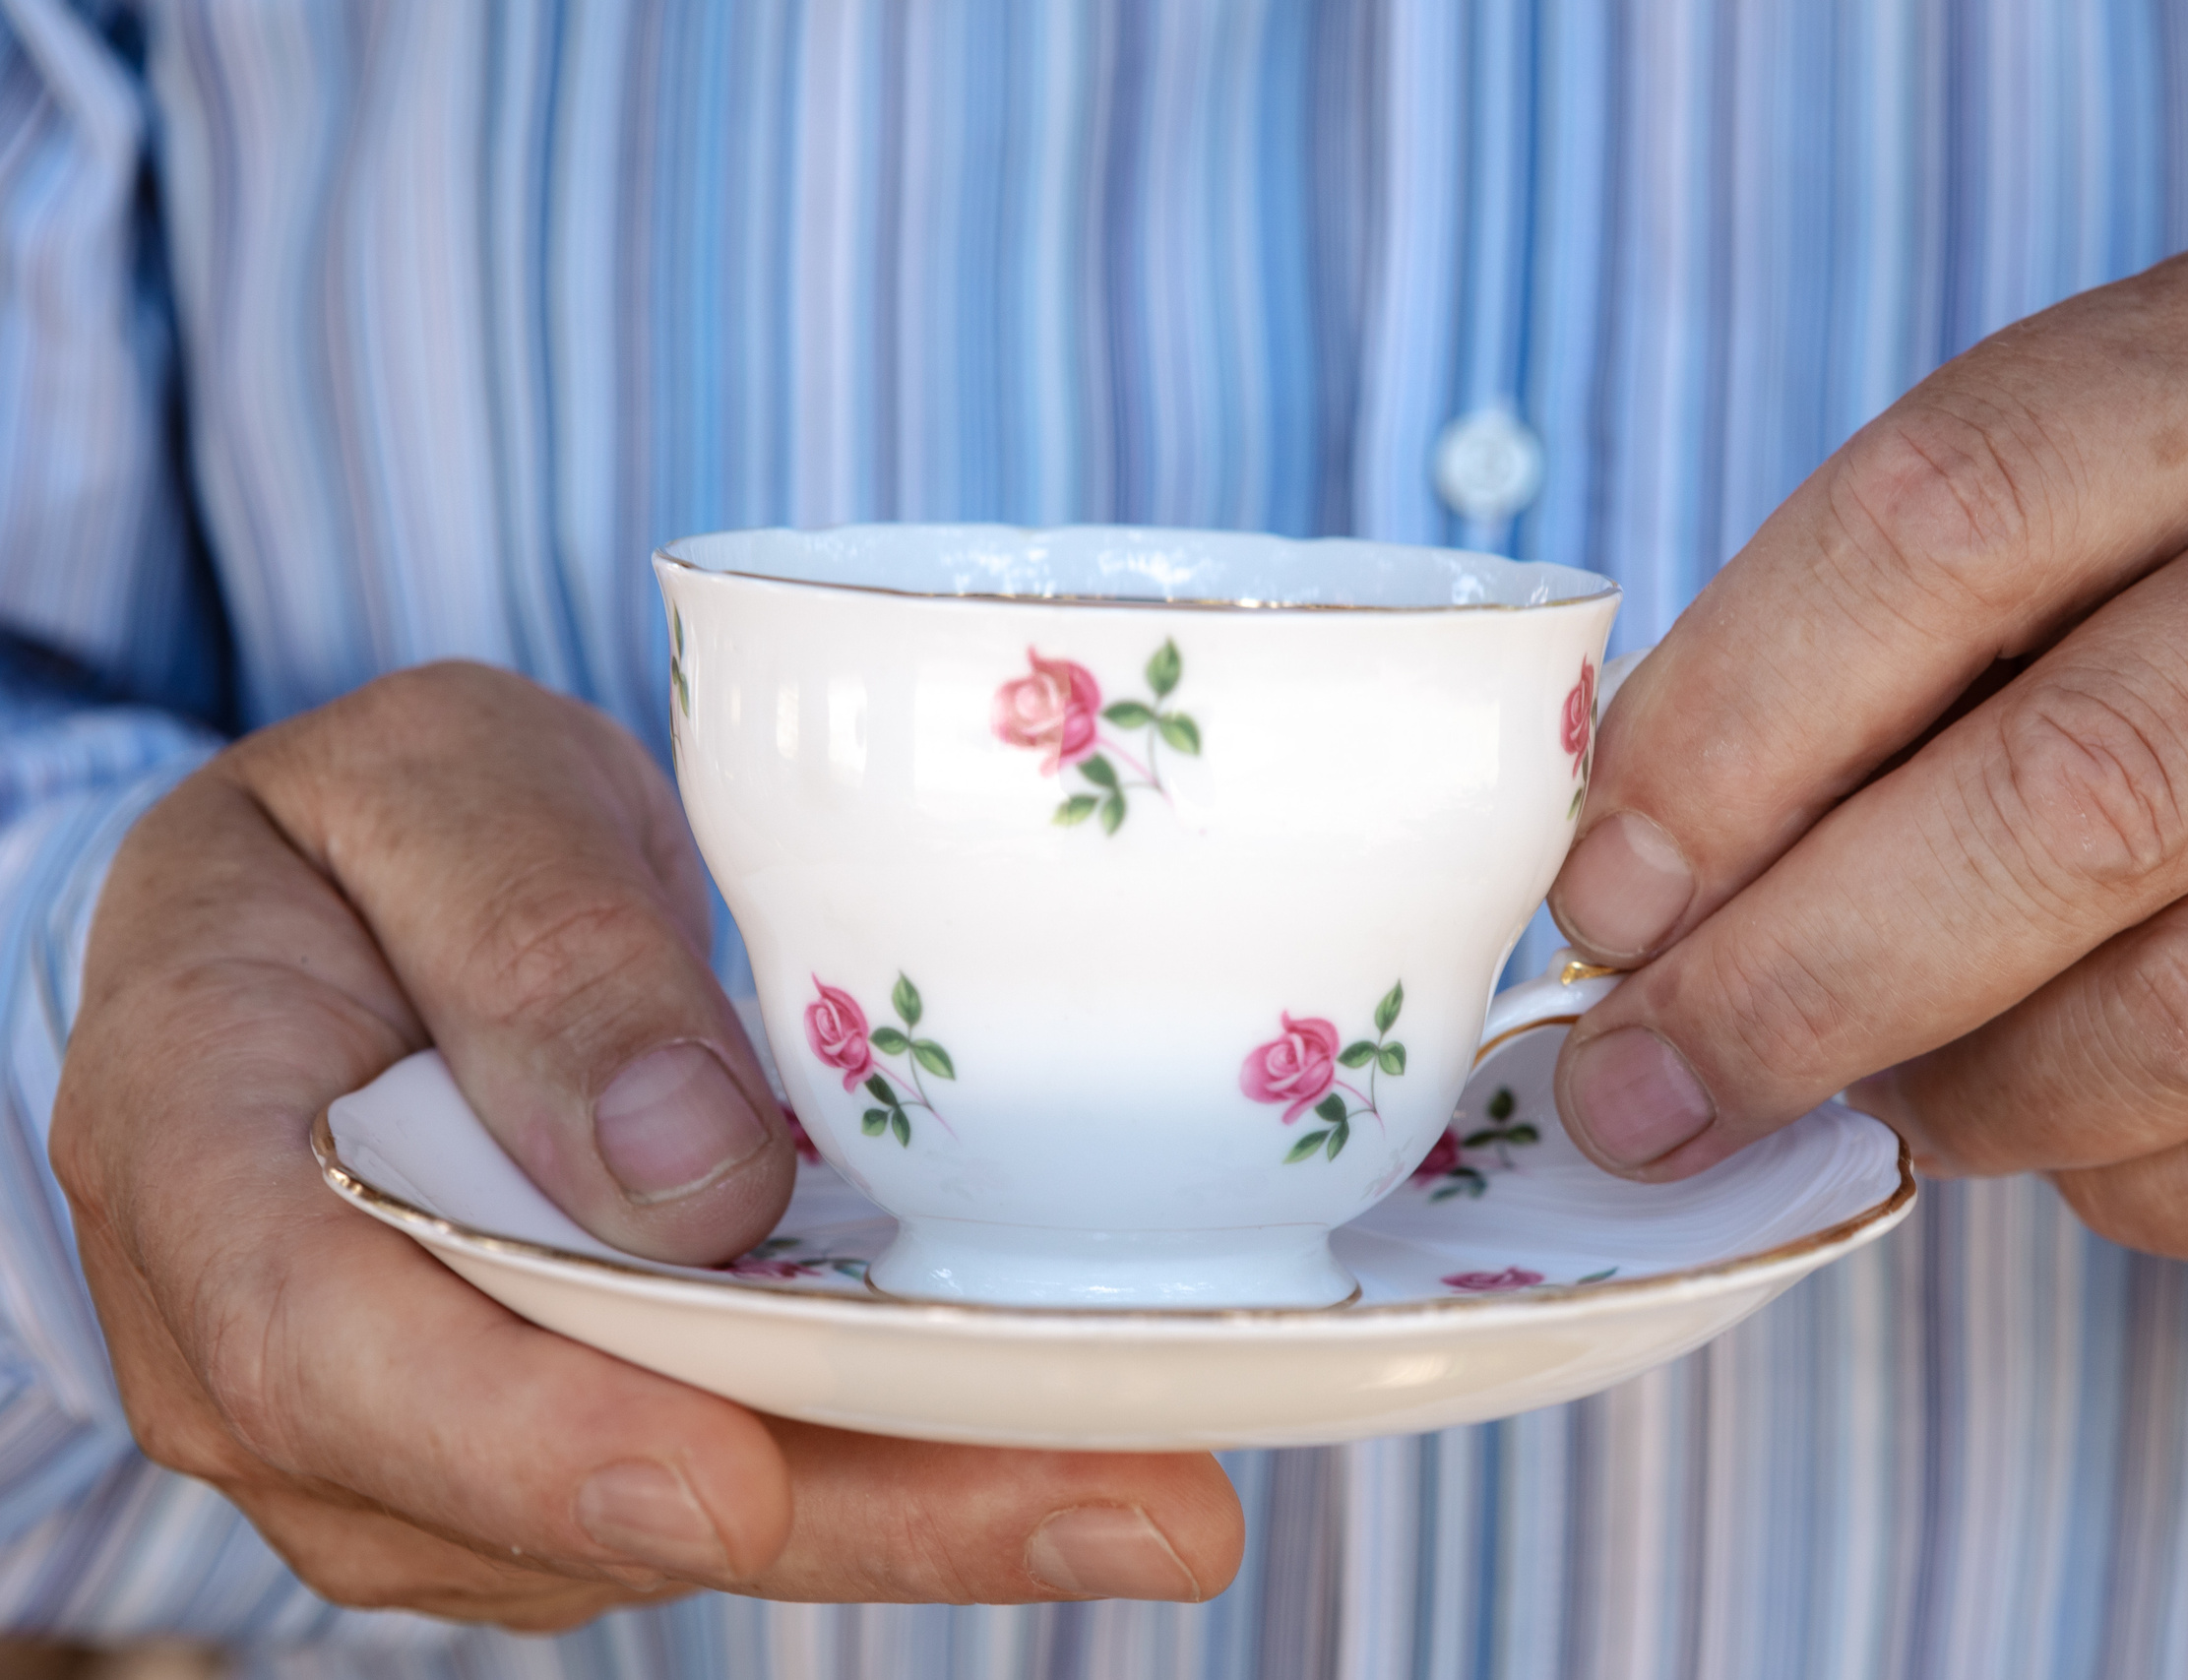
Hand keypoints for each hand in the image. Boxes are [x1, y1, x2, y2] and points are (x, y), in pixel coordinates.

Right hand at [51, 663, 1239, 1628]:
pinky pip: (728, 1485)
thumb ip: (533, 946)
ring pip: (670, 1521)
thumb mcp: (435, 784)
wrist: (371, 899)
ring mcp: (422, 1433)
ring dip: (921, 1516)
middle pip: (551, 1493)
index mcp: (194, 1153)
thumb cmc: (379, 822)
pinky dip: (899, 1474)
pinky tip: (1073, 1447)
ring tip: (1159, 1493)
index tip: (725, 1480)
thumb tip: (691, 1178)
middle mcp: (282, 1354)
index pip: (316, 1343)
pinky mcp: (556, 1441)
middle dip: (850, 1518)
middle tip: (1134, 1515)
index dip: (518, 1438)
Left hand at [1546, 213, 2187, 1260]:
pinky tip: (2085, 1137)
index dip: (1733, 740)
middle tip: (1649, 1090)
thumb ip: (1865, 647)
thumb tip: (1639, 896)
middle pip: (2076, 793)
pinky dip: (2154, 1188)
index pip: (1944, 522)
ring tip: (1897, 1092)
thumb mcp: (2078, 500)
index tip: (1607, 905)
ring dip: (1982, 1098)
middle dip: (1802, 983)